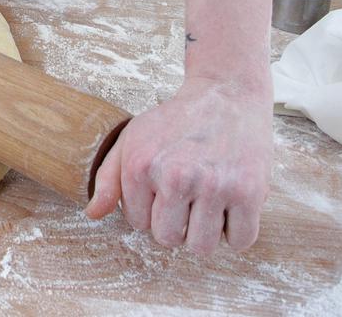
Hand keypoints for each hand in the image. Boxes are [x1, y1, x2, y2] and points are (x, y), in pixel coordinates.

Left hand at [84, 76, 272, 252]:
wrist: (226, 95)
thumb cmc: (176, 122)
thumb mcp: (133, 139)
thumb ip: (108, 179)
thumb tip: (92, 215)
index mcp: (140, 165)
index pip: (138, 224)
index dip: (151, 208)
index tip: (163, 186)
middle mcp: (176, 176)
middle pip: (168, 239)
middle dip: (176, 223)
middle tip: (188, 194)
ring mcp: (214, 185)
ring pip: (201, 247)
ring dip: (205, 232)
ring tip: (208, 201)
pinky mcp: (249, 192)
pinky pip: (240, 241)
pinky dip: (237, 231)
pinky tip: (231, 203)